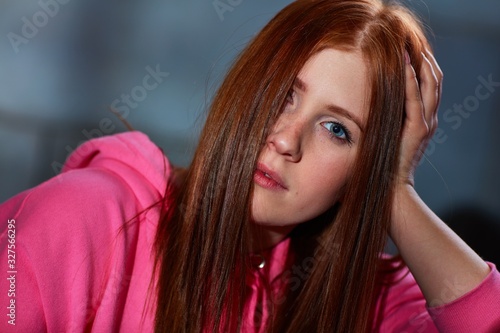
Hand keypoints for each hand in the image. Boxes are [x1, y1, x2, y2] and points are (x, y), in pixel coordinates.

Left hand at [397, 50, 442, 186]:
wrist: (391, 186)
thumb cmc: (385, 161)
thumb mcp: (389, 134)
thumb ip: (389, 119)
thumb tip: (373, 103)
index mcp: (424, 120)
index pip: (429, 86)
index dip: (424, 67)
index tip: (411, 51)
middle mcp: (429, 119)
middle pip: (435, 82)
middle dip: (426, 60)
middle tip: (412, 43)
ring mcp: (425, 124)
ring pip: (430, 87)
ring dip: (420, 65)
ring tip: (408, 48)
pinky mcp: (417, 130)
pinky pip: (415, 100)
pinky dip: (411, 82)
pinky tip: (404, 67)